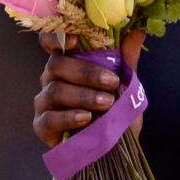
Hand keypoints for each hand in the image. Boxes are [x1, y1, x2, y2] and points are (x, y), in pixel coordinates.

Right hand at [33, 30, 144, 146]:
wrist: (117, 147)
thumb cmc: (116, 113)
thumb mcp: (127, 86)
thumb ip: (127, 60)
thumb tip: (137, 32)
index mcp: (68, 65)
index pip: (52, 44)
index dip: (57, 38)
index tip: (76, 40)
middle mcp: (51, 80)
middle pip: (56, 65)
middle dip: (86, 73)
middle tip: (112, 83)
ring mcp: (44, 103)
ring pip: (54, 91)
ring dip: (83, 95)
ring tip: (107, 104)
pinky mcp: (42, 126)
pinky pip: (49, 118)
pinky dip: (69, 117)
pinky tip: (86, 118)